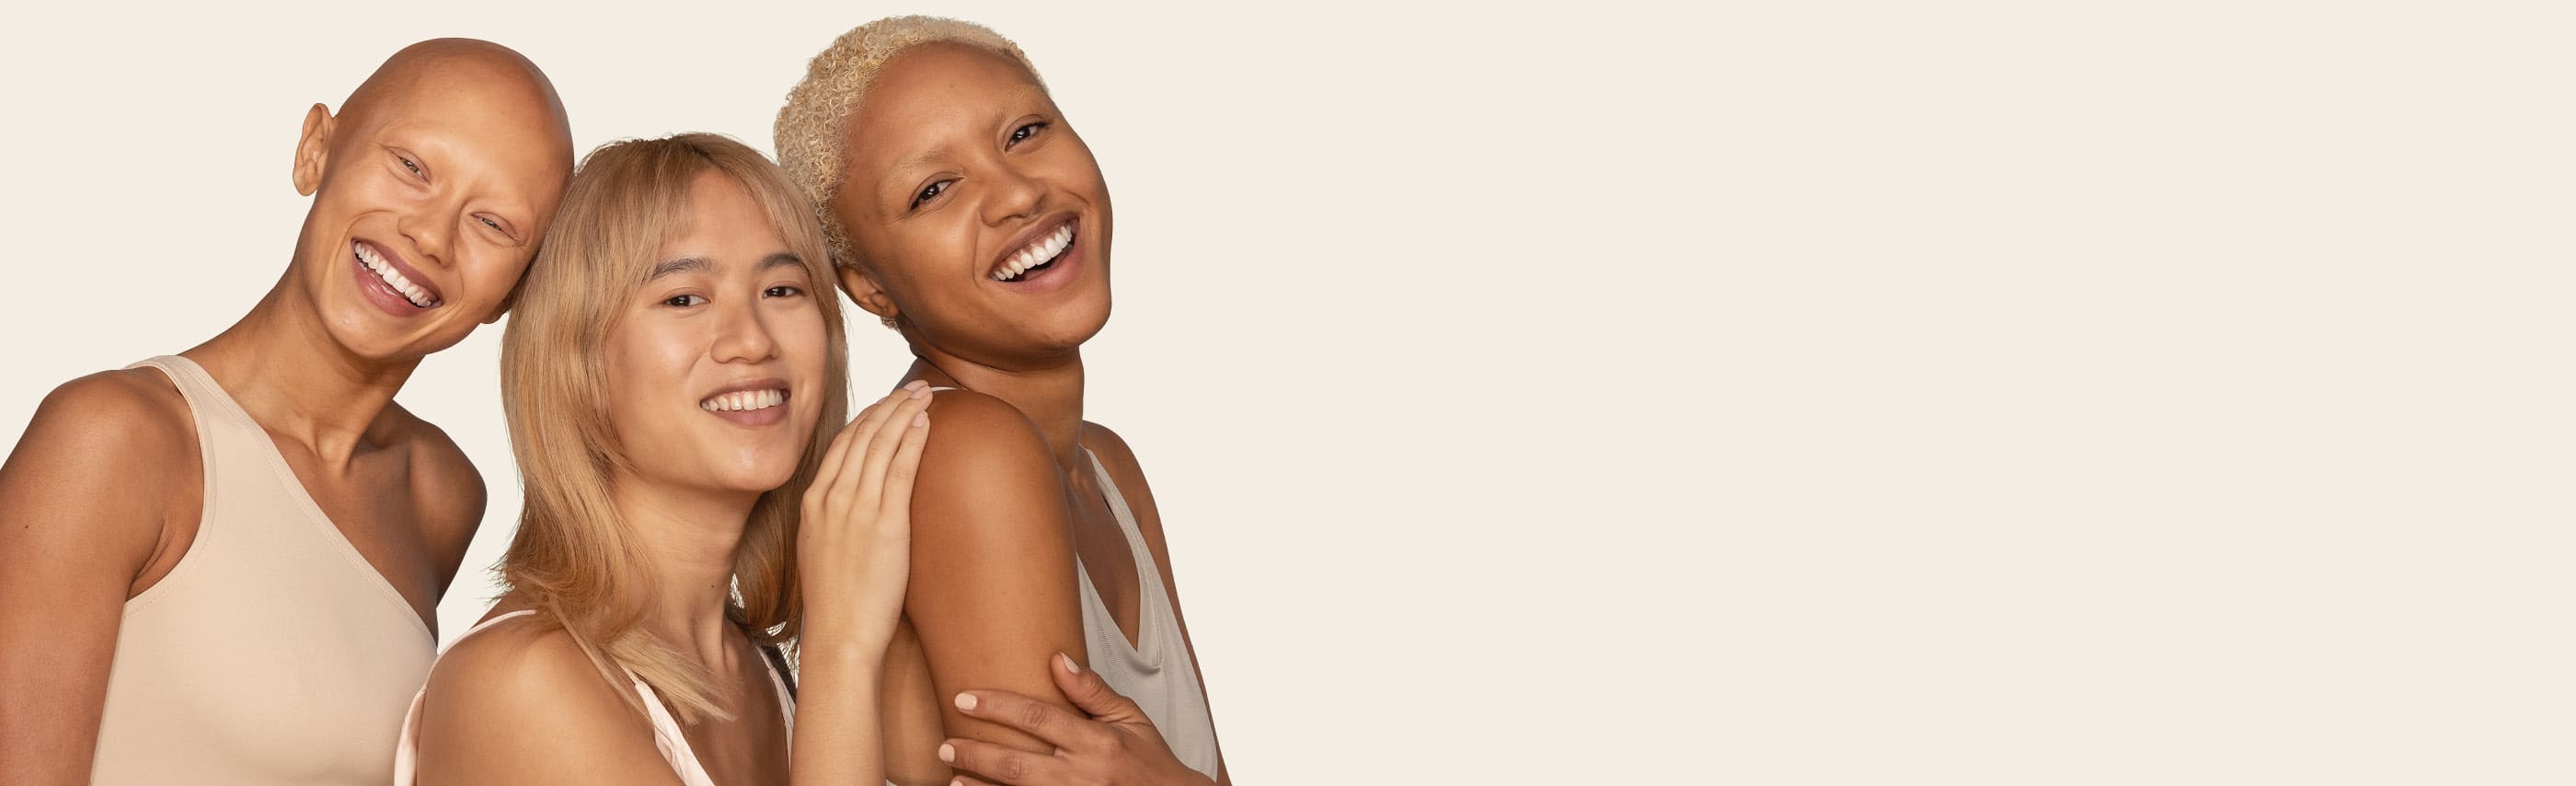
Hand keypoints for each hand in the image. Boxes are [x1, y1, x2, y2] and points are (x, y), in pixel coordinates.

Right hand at [797, 381, 932, 646]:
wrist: (839, 637)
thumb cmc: (836, 604)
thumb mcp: (823, 551)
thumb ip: (836, 522)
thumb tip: (856, 510)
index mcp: (813, 503)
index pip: (840, 445)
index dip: (866, 418)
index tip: (886, 403)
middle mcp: (831, 498)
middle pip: (861, 435)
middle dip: (889, 405)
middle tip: (913, 386)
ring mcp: (856, 509)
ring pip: (880, 444)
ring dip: (904, 412)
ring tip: (925, 393)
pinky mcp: (884, 524)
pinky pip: (900, 469)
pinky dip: (912, 440)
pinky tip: (926, 423)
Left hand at [939, 652, 1213, 785]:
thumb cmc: (1149, 761)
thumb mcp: (1130, 718)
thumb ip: (1092, 691)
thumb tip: (1057, 658)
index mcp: (1098, 741)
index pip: (1038, 717)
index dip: (997, 706)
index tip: (965, 698)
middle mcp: (1084, 775)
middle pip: (1017, 763)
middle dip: (976, 754)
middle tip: (946, 746)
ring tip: (951, 779)